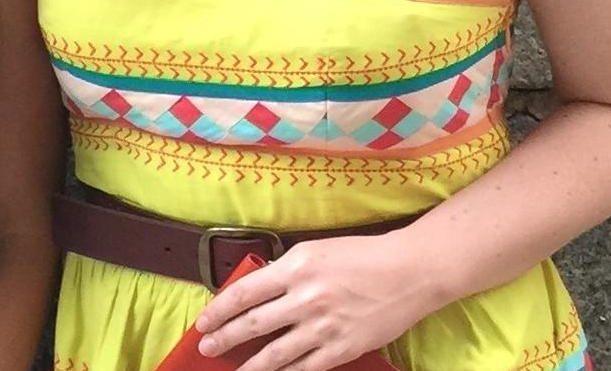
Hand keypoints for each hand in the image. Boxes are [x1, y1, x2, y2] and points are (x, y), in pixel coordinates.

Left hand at [194, 233, 435, 370]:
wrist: (407, 272)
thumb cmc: (359, 255)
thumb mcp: (314, 251)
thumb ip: (285, 271)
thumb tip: (258, 290)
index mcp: (295, 267)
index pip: (245, 292)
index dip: (219, 309)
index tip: (203, 321)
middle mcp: (305, 297)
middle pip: (254, 324)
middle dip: (225, 338)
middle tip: (205, 347)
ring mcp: (324, 327)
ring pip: (277, 353)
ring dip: (250, 365)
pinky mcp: (343, 349)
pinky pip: (306, 368)